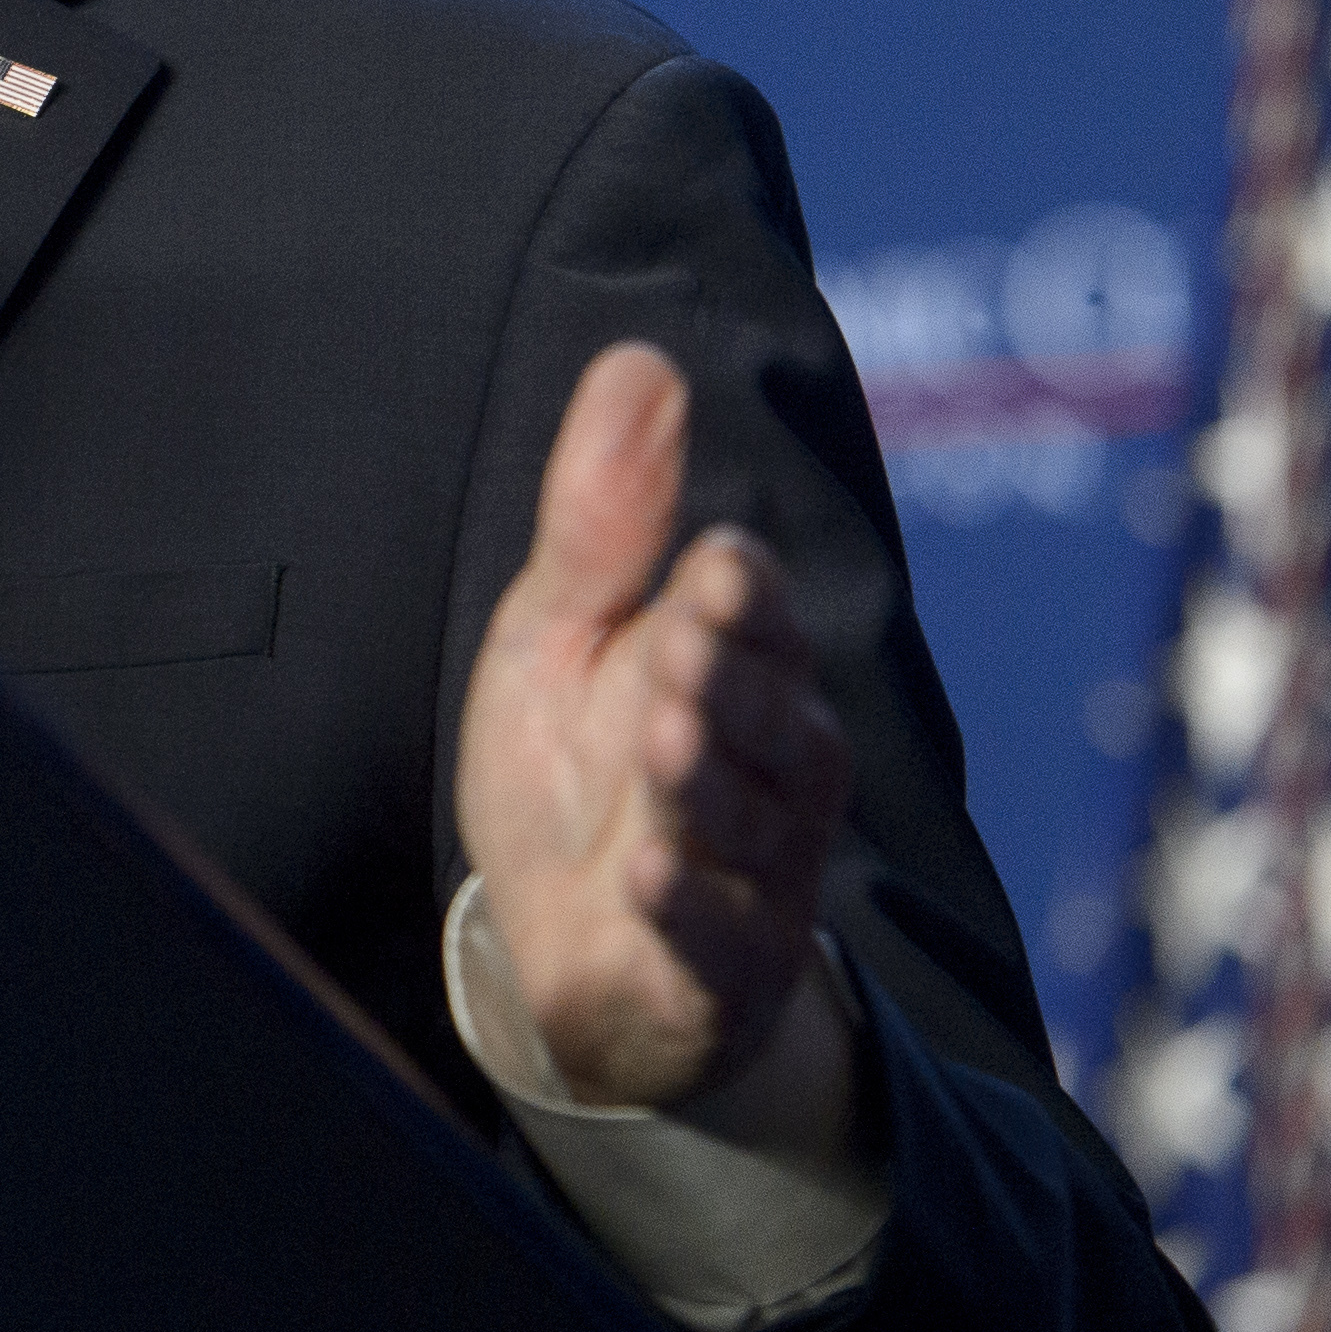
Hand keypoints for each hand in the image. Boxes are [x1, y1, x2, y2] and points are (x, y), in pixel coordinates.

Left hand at [456, 343, 855, 1111]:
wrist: (569, 946)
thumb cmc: (577, 766)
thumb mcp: (562, 628)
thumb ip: (603, 513)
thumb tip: (638, 360)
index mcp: (738, 669)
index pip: (753, 619)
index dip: (735, 598)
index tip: (712, 564)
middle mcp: (768, 769)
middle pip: (767, 718)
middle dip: (728, 680)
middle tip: (681, 644)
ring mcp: (752, 874)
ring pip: (748, 822)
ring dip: (708, 783)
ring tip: (664, 738)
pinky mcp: (719, 971)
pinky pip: (712, 940)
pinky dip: (685, 907)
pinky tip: (646, 872)